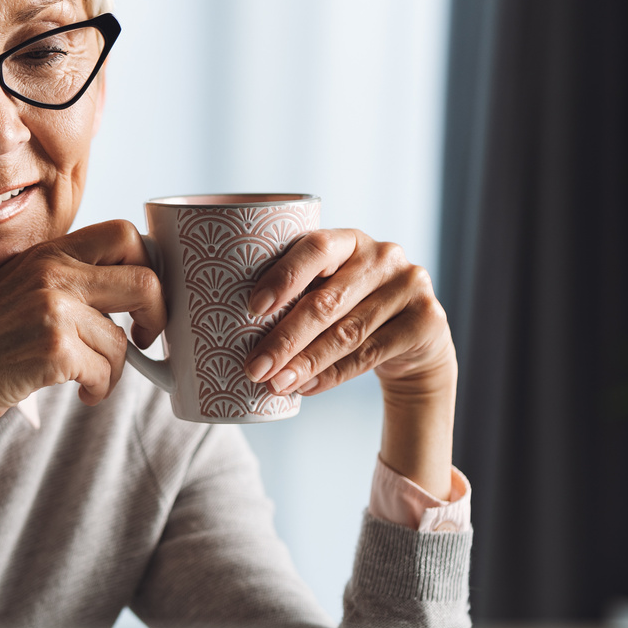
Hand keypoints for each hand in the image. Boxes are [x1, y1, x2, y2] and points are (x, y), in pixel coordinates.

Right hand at [0, 221, 165, 498]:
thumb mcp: (21, 288)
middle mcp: (53, 273)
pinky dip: (98, 390)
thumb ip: (65, 279)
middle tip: (147, 337)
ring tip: (88, 379)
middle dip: (158, 315)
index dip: (148, 266)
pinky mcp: (54, 351)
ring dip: (114, 370)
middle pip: (145, 282)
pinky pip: (105, 373)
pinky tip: (79, 393)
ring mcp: (53, 311)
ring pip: (122, 342)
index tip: (143, 297)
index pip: (124, 234)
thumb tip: (132, 288)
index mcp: (48, 253)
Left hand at [243, 229, 457, 496]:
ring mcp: (409, 287)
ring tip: (273, 382)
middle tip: (252, 367)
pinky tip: (304, 388)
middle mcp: (383, 256)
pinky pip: (371, 354)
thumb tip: (200, 321)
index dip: (283, 277)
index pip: (315, 248)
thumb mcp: (321, 291)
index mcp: (348, 240)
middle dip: (285, 338)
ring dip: (305, 362)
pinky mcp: (427, 321)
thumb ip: (284, 294)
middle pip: (328, 300)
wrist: (413, 338)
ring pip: (348, 332)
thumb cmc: (344, 312)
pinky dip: (332, 375)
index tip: (250, 308)